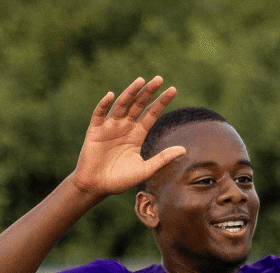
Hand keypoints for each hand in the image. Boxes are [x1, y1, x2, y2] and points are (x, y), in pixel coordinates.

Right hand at [70, 76, 186, 197]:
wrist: (97, 186)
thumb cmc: (121, 179)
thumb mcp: (146, 169)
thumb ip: (163, 158)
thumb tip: (184, 149)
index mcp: (137, 134)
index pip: (151, 114)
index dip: (161, 102)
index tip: (173, 90)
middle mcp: (125, 127)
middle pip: (138, 105)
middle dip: (148, 92)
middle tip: (159, 79)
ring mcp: (109, 127)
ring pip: (121, 106)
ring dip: (130, 93)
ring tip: (141, 81)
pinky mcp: (95, 131)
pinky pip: (99, 114)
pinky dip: (104, 105)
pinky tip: (112, 95)